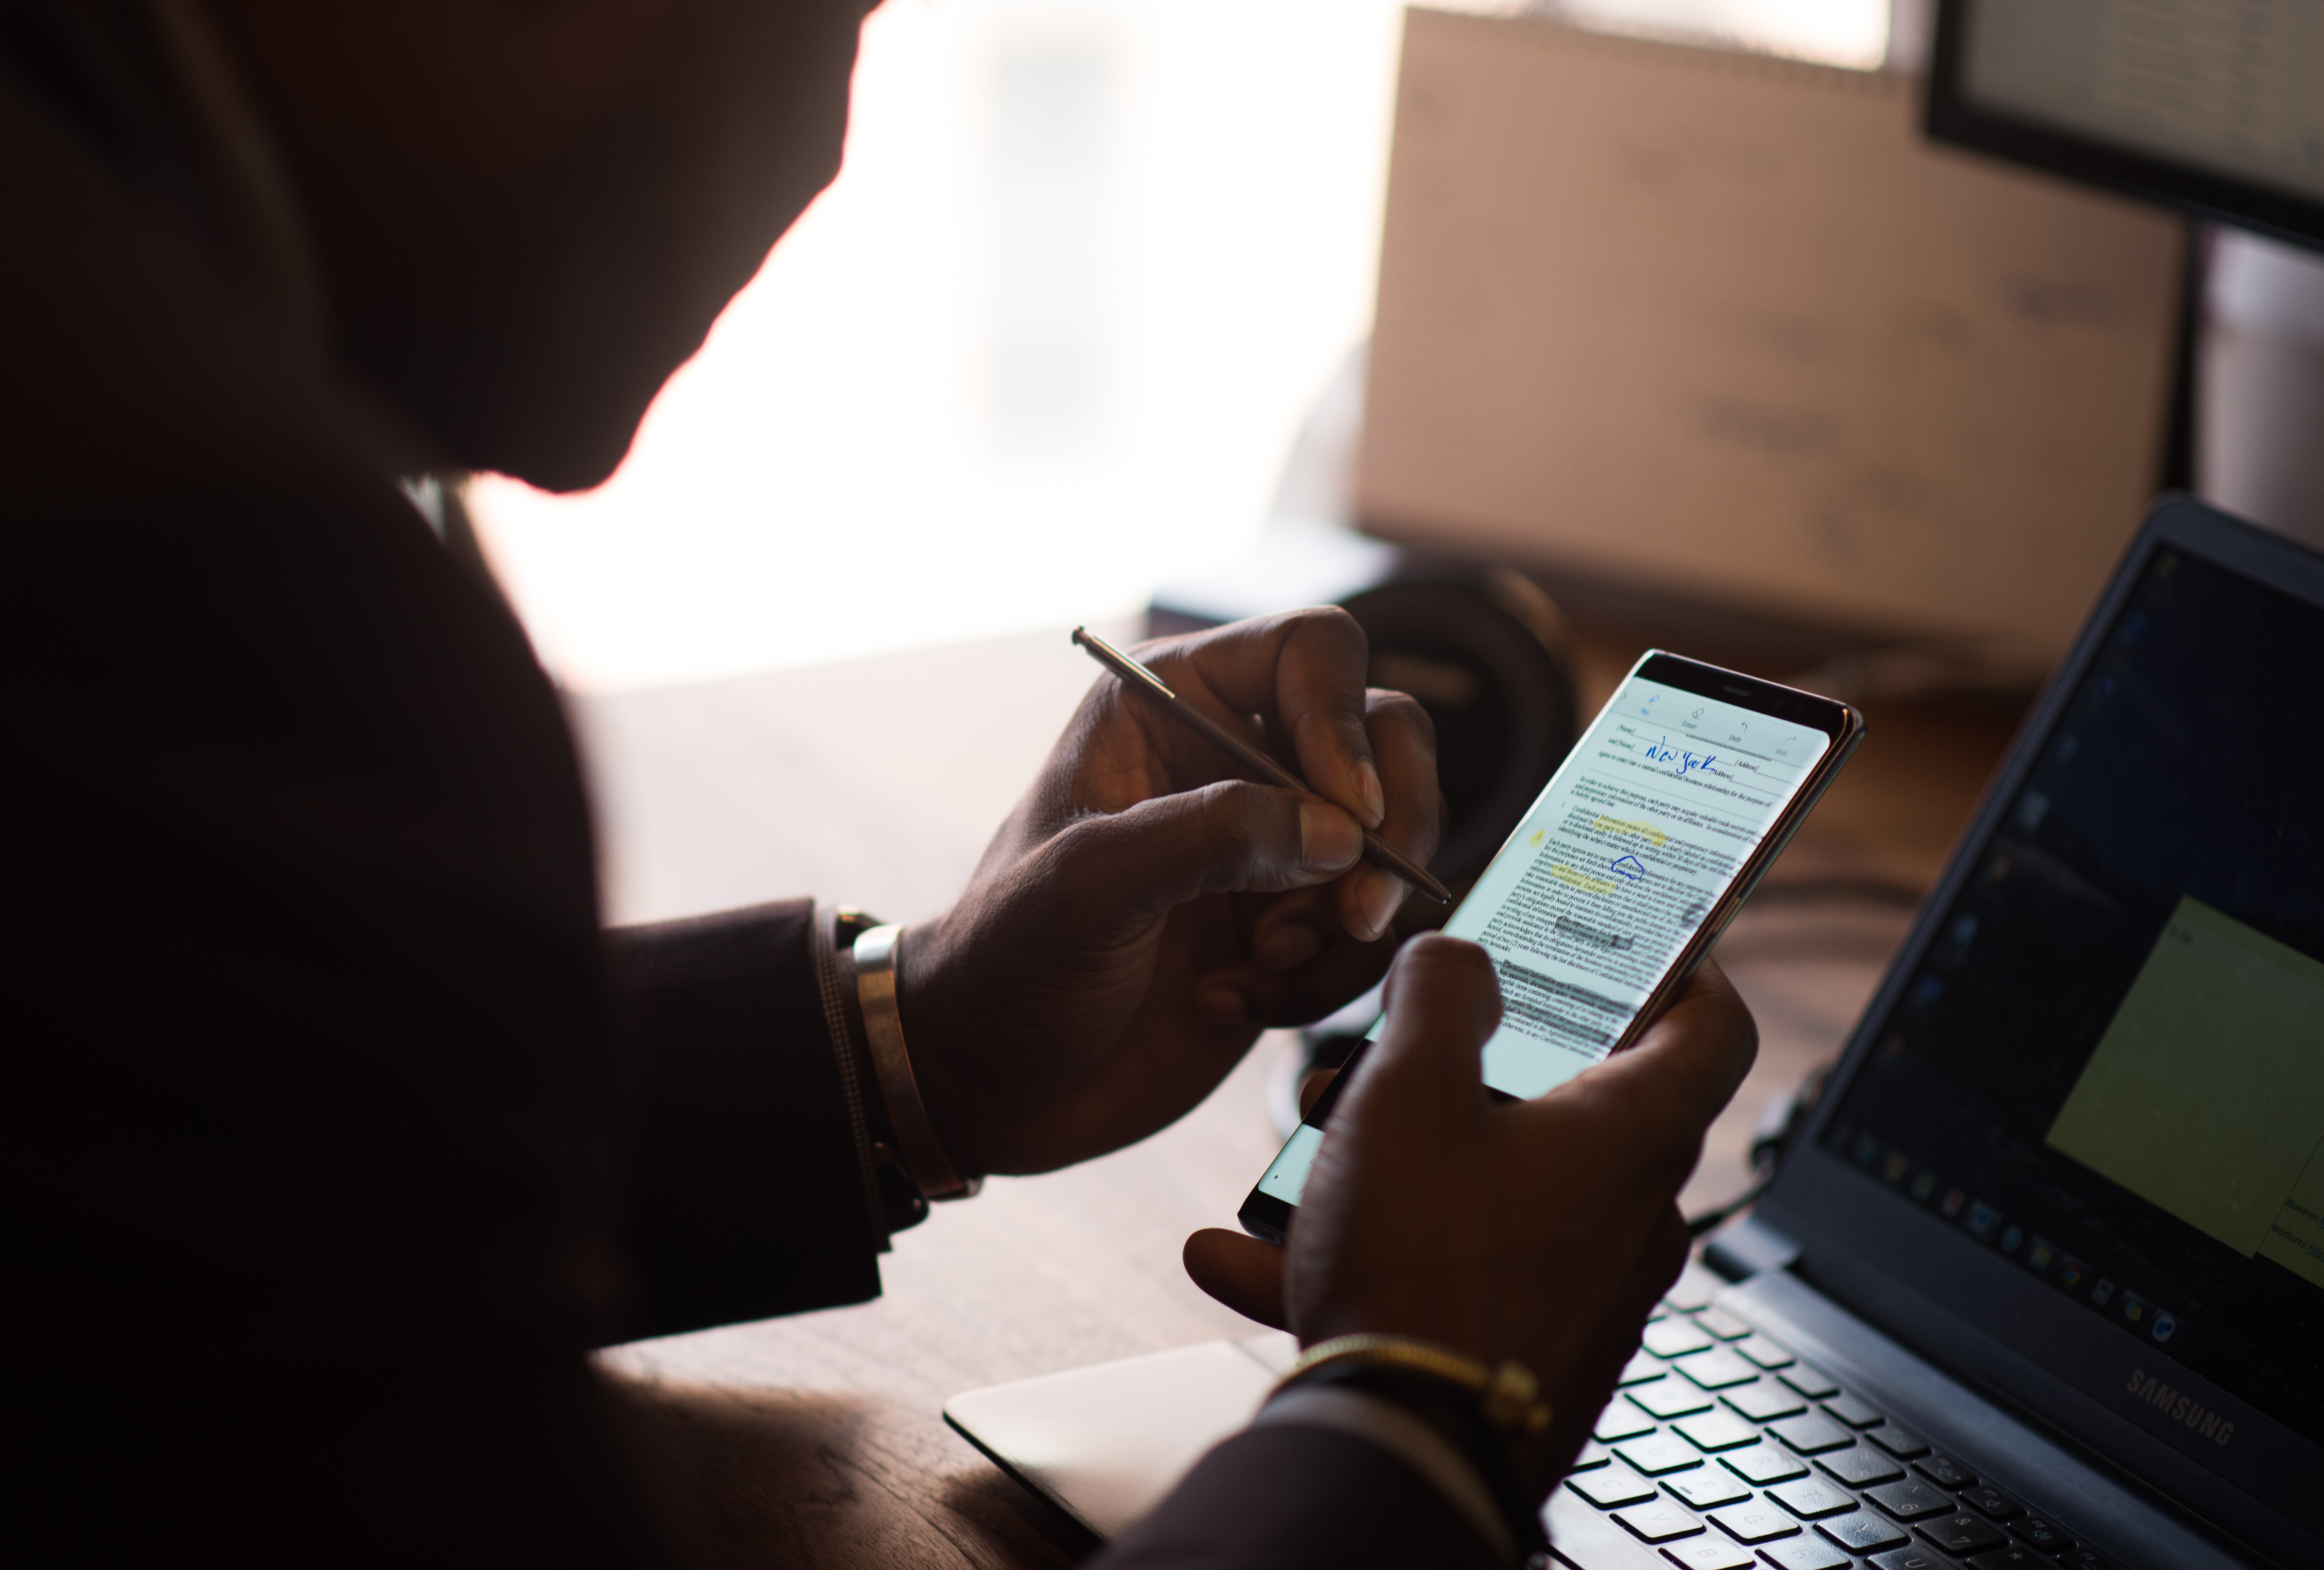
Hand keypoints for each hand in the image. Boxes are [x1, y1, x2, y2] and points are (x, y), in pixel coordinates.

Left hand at [899, 610, 1442, 1175]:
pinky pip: (1367, 934)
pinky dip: (1325, 979)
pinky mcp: (1293, 927)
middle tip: (1354, 912)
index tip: (1344, 814)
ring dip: (1350, 920)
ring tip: (1264, 964)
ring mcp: (1273, 845)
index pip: (1313, 651)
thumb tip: (1340, 832)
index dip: (1344, 721)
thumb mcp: (1086, 886)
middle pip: (1388, 739)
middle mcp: (1237, 759)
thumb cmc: (1005, 961)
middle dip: (1391, 827)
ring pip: (1392, 844)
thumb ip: (1208, 837)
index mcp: (1172, 704)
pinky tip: (1235, 1001)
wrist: (988, 1079)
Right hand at [1184, 937, 1756, 1494]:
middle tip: (1381, 1057)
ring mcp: (1580, 1291)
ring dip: (1390, 1163)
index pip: (1711, 1026)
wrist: (1402, 1447)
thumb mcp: (1408, 1089)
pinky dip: (1361, 1254)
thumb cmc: (1423, 1265)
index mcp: (1634, 1134)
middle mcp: (1628, 1215)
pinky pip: (1445, 1275)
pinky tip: (1245, 1256)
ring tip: (1296, 1160)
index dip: (1681, 968)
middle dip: (1457, 1071)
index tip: (1631, 948)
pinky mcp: (1522, 1350)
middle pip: (1564, 1103)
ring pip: (1487, 1190)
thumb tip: (1457, 959)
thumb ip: (1436, 996)